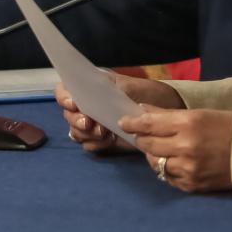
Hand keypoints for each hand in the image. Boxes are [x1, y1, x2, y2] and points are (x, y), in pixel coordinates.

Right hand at [57, 74, 182, 151]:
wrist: (166, 112)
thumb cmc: (148, 94)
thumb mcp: (131, 86)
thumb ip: (109, 91)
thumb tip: (89, 98)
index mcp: (92, 87)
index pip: (65, 90)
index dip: (64, 97)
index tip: (74, 105)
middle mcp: (88, 105)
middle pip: (68, 115)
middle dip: (77, 121)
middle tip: (92, 125)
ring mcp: (94, 123)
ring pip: (76, 131)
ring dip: (86, 134)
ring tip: (105, 134)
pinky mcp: (102, 139)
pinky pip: (89, 144)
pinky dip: (96, 144)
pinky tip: (109, 141)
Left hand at [118, 106, 231, 192]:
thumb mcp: (204, 114)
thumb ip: (173, 116)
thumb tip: (145, 114)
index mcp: (190, 123)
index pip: (150, 123)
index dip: (134, 122)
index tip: (124, 121)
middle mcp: (184, 146)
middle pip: (148, 144)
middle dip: (142, 138)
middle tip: (141, 134)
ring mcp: (187, 168)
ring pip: (154, 163)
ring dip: (153, 155)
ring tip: (160, 149)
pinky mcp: (191, 184)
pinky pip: (167, 178)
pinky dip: (167, 169)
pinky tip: (174, 163)